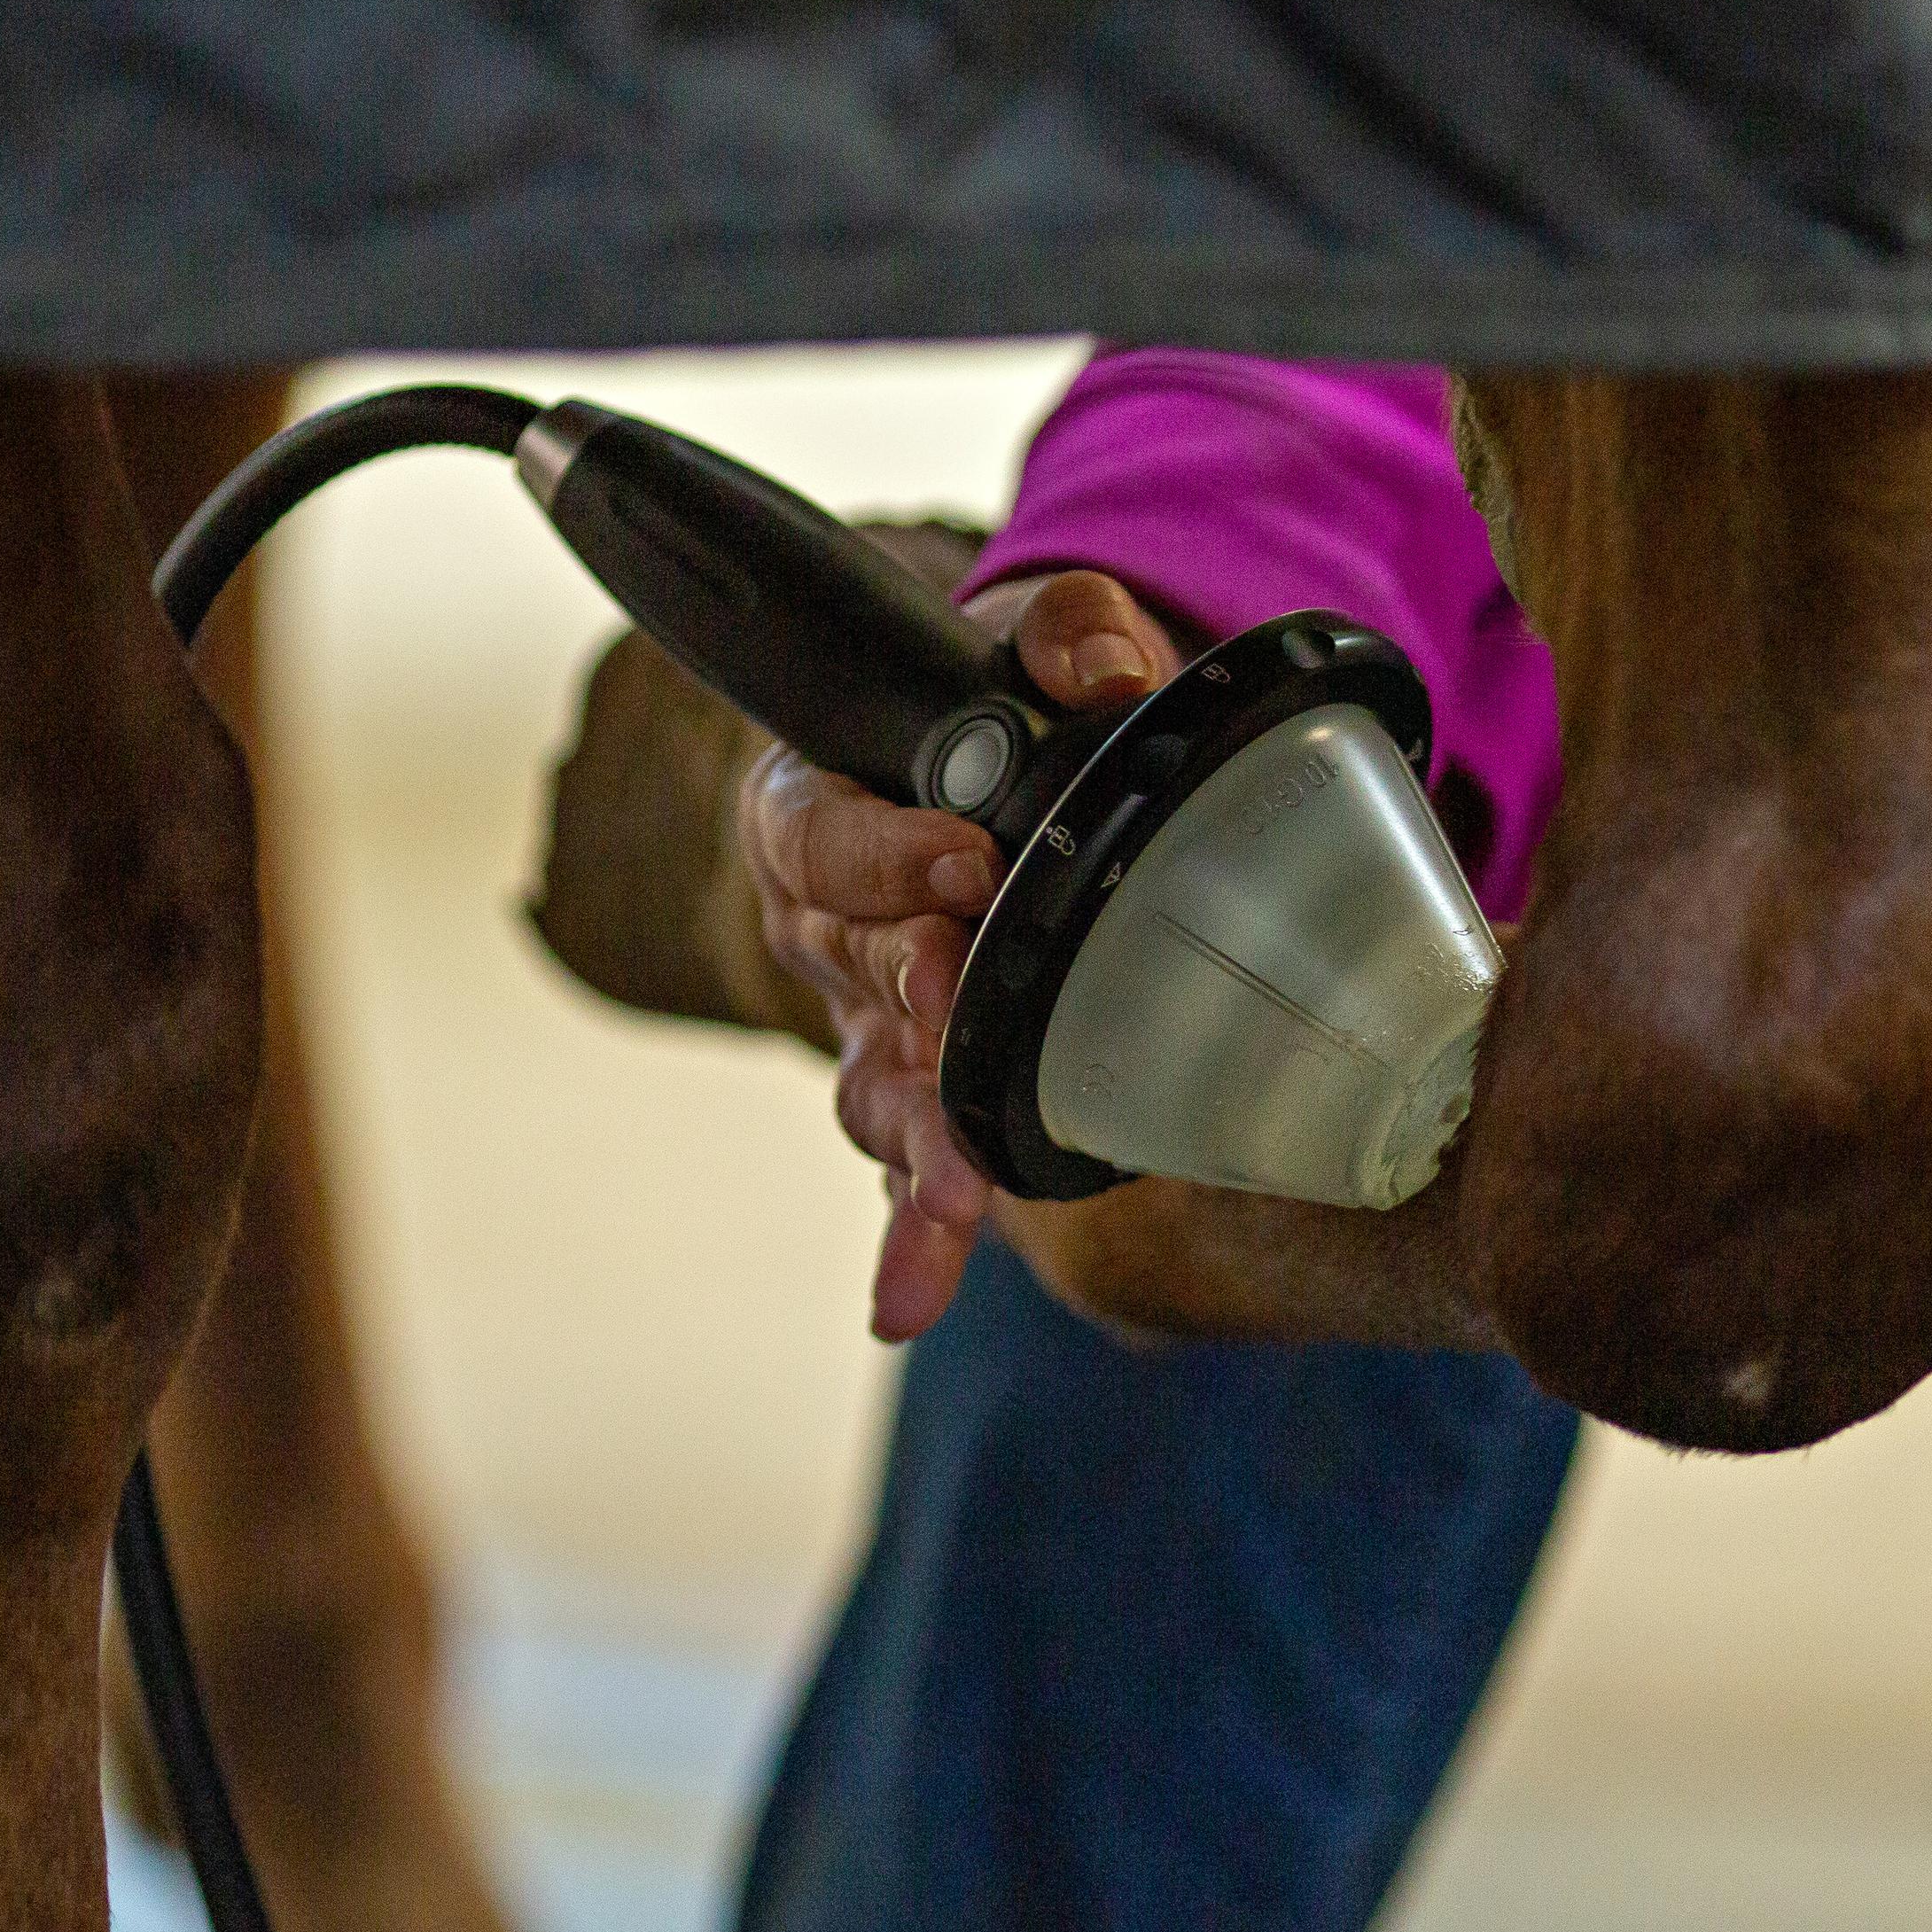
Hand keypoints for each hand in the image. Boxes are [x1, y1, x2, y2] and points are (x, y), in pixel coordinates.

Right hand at [738, 569, 1179, 1339]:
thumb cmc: (1005, 711)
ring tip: (952, 1182)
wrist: (1014, 783)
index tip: (960, 857)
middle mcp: (824, 924)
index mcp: (819, 807)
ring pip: (876, 1082)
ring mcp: (868, 1021)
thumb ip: (1067, 633)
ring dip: (914, 1132)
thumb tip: (1112, 671)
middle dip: (909, 992)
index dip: (883, 851)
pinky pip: (907, 1163)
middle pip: (851, 967)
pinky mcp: (920, 1090)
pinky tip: (911, 1298)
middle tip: (956, 1001)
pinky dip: (911, 1232)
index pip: (821, 831)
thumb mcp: (1031, 644)